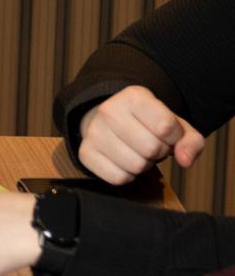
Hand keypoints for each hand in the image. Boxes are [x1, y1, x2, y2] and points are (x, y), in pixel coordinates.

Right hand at [78, 85, 202, 183]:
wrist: (109, 120)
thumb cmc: (148, 124)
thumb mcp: (175, 125)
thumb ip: (190, 141)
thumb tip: (185, 161)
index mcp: (133, 96)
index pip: (166, 127)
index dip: (174, 138)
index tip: (166, 133)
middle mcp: (108, 110)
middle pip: (151, 149)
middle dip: (159, 152)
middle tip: (151, 144)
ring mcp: (93, 132)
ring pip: (135, 166)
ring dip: (144, 165)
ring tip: (137, 151)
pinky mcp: (85, 153)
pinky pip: (118, 178)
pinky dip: (128, 175)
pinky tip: (124, 160)